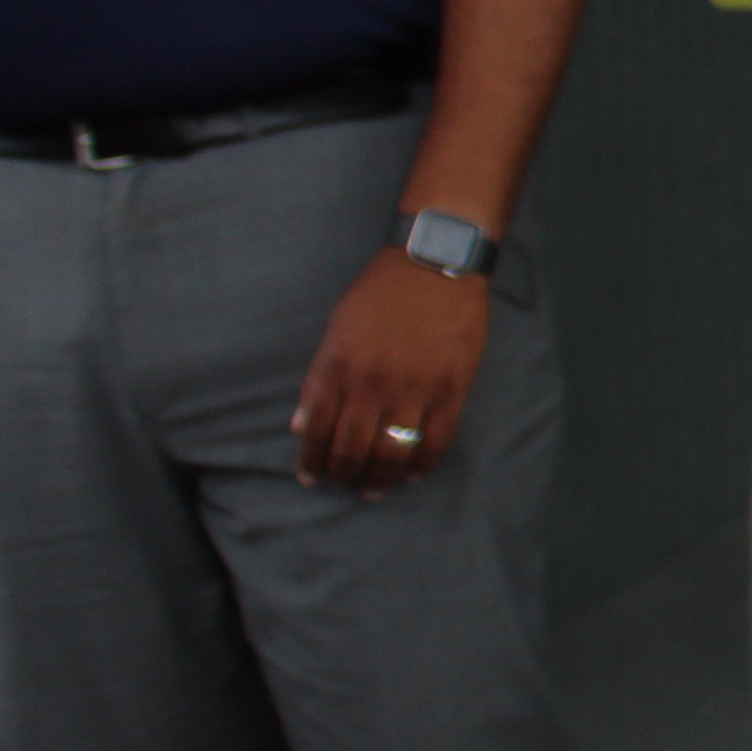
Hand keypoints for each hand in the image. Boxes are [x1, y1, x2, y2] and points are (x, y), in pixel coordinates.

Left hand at [290, 249, 488, 495]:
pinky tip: (411, 474)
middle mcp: (370, 385)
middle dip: (342, 474)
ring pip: (391, 454)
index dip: (310, 461)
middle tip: (343, 481)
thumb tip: (301, 424)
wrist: (435, 263)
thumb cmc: (380, 292)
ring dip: (379, 479)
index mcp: (337, 367)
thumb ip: (319, 377)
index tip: (309, 476)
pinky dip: (421, 466)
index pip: (315, 429)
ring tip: (374, 487)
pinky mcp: (450, 391)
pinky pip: (434, 443)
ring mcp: (413, 390)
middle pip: (350, 450)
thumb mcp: (336, 328)